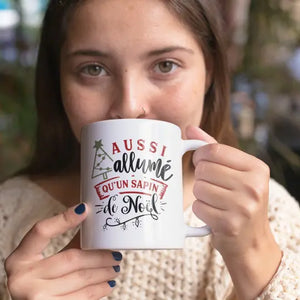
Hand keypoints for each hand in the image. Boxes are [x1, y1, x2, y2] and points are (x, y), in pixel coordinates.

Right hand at [5, 203, 121, 299]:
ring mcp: (34, 297)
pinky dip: (98, 290)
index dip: (63, 219)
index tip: (85, 209)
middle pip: (71, 258)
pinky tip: (108, 284)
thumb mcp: (43, 262)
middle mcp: (22, 278)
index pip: (41, 231)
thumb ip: (67, 245)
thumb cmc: (37, 281)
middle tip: (116, 254)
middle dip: (99, 256)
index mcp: (20, 258)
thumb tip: (95, 227)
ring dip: (103, 272)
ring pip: (80, 279)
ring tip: (115, 268)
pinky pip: (81, 298)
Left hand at [186, 126, 280, 298]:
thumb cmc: (240, 200)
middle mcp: (254, 186)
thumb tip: (190, 129)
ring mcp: (243, 207)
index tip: (201, 162)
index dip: (200, 155)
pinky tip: (213, 213)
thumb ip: (214, 148)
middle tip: (211, 185)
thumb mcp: (236, 172)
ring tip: (214, 200)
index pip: (214, 149)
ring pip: (198, 187)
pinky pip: (198, 207)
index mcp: (257, 168)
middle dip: (200, 177)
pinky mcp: (230, 224)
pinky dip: (200, 210)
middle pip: (204, 169)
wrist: (251, 241)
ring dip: (200, 194)